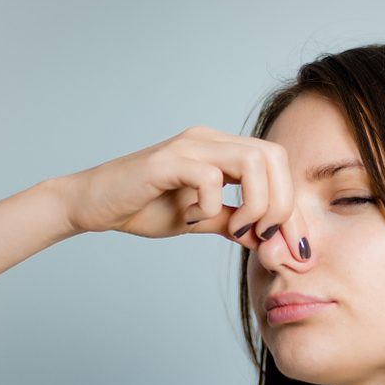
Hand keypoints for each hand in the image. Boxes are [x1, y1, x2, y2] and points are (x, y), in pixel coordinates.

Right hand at [55, 125, 309, 259]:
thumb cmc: (143, 208)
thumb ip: (233, 221)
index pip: (279, 165)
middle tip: (261, 236)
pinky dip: (212, 205)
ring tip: (233, 228)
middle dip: (280, 204)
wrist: (93, 205)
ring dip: (254, 203)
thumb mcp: (200, 219)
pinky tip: (193, 218)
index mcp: (223, 150)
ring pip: (253, 161)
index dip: (292, 206)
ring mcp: (189, 146)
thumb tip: (269, 238)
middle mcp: (210, 139)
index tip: (292, 245)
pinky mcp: (167, 161)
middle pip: (275, 156)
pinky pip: (211, 177)